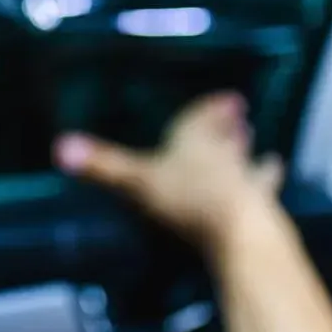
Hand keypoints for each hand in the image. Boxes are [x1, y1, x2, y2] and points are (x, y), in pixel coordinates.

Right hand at [53, 93, 283, 254]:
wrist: (239, 232)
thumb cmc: (187, 198)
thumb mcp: (136, 181)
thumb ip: (102, 165)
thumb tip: (60, 146)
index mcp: (194, 142)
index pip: (201, 120)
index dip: (210, 110)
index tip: (229, 99)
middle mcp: (224, 158)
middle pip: (228, 140)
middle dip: (231, 131)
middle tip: (244, 121)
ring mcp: (247, 185)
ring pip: (251, 168)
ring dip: (256, 163)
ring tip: (271, 158)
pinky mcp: (261, 213)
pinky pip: (263, 198)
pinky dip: (265, 193)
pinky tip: (272, 199)